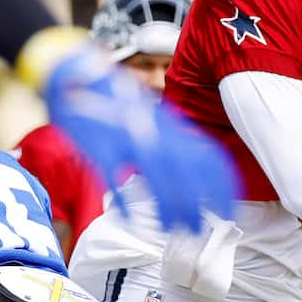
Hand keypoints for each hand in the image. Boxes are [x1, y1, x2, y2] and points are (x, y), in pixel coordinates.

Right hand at [42, 41, 237, 232]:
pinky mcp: (98, 143)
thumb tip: (194, 171)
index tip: (228, 212)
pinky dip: (124, 200)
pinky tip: (129, 219)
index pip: (210, 158)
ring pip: (157, 175)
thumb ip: (171, 141)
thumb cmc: (114, 99)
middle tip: (198, 231)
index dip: (223, 187)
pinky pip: (115, 175)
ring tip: (172, 230)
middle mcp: (156, 131)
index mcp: (171, 125)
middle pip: (187, 171)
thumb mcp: (151, 118)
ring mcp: (128, 136)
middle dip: (197, 205)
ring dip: (169, 207)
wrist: (74, 70)